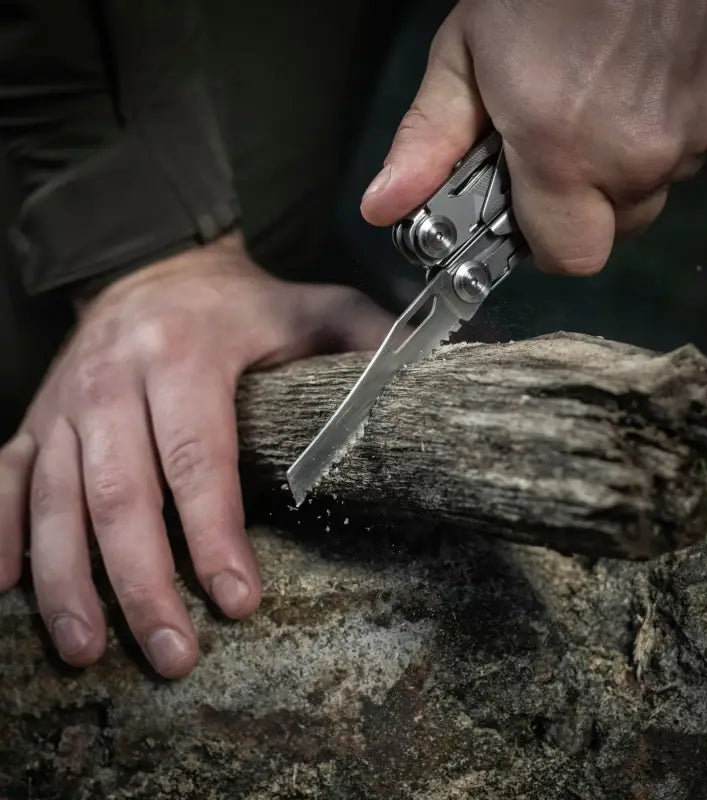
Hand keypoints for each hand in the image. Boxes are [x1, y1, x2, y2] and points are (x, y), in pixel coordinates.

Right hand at [0, 232, 392, 677]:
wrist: (154, 265)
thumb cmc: (240, 302)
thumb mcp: (312, 306)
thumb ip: (365, 342)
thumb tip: (425, 380)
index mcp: (184, 353)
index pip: (198, 458)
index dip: (214, 535)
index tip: (237, 598)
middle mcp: (113, 379)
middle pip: (122, 496)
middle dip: (145, 583)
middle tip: (175, 655)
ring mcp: (66, 403)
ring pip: (54, 501)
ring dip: (69, 582)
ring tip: (89, 650)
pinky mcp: (38, 418)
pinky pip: (3, 480)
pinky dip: (0, 536)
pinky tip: (7, 589)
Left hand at [361, 0, 706, 273]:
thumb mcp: (467, 51)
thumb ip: (428, 141)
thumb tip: (382, 209)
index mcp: (564, 154)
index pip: (571, 258)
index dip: (550, 240)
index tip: (536, 208)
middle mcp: (641, 156)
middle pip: (620, 223)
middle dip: (595, 196)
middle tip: (575, 132)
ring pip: (667, 179)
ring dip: (641, 151)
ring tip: (619, 81)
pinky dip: (688, 114)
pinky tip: (667, 62)